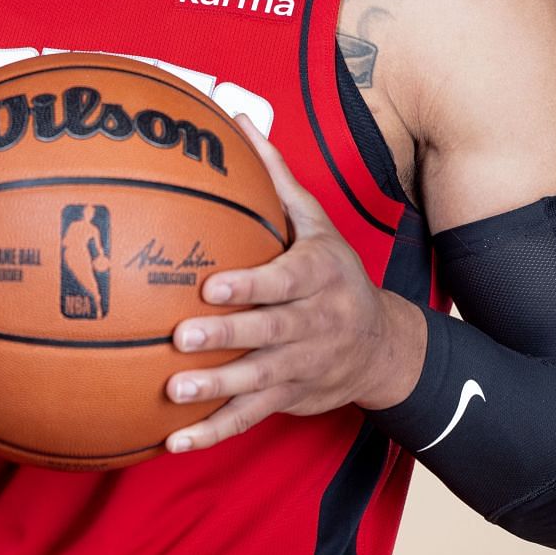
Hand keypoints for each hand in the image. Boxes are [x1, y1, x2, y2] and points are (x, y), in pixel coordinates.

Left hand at [163, 116, 426, 453]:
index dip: (252, 286)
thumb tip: (236, 114)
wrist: (382, 345)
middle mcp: (316, 324)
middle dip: (228, 336)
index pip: (286, 281)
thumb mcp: (315, 222)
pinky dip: (214, 431)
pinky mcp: (291, 398)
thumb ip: (274, 175)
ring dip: (217, 390)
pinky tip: (173, 440)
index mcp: (320, 276)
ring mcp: (304, 367)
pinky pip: (251, 418)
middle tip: (181, 337)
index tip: (210, 285)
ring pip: (260, 380)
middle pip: (272, 332)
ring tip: (173, 391)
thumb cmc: (332, 272)